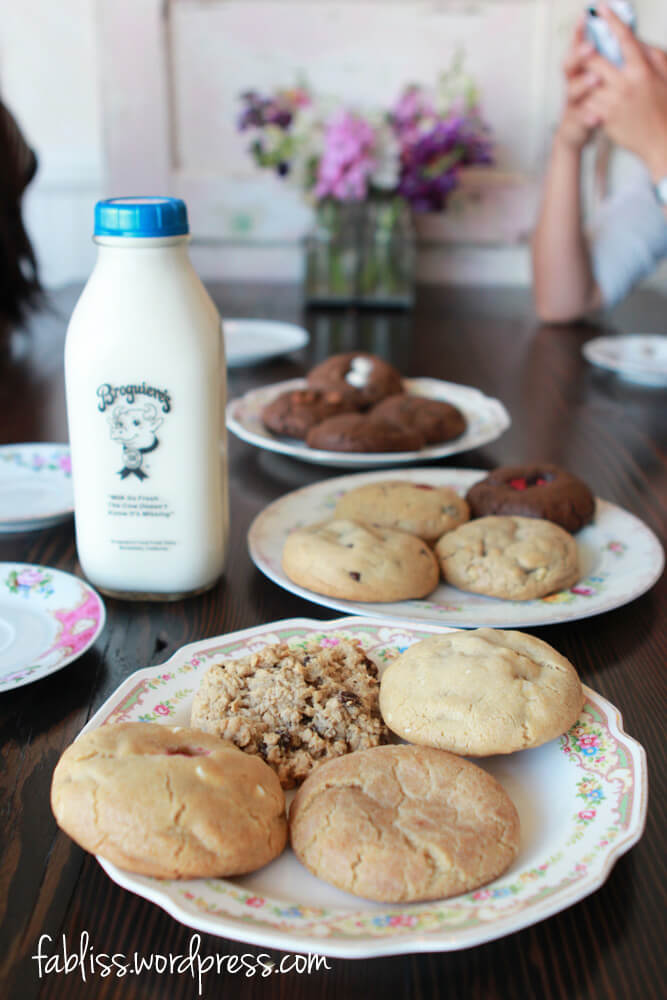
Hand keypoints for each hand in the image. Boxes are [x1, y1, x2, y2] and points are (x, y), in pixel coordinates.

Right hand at [556, 20, 599, 151]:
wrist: (573, 133)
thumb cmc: (588, 101)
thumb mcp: (592, 77)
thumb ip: (598, 60)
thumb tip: (610, 35)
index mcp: (577, 71)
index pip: (575, 48)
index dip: (578, 33)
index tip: (584, 17)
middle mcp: (571, 84)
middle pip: (569, 67)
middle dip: (578, 56)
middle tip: (590, 47)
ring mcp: (571, 103)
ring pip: (573, 92)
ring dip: (583, 85)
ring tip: (595, 79)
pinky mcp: (574, 123)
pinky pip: (580, 119)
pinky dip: (587, 118)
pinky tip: (596, 117)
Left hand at [583, 5, 666, 179]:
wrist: (662, 142)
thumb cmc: (666, 106)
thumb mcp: (666, 74)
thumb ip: (651, 53)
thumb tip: (634, 38)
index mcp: (643, 70)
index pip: (624, 39)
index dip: (611, 20)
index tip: (599, 7)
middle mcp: (626, 84)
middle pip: (595, 59)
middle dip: (585, 50)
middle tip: (582, 45)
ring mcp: (613, 103)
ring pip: (586, 82)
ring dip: (582, 74)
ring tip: (583, 71)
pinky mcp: (604, 119)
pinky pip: (586, 102)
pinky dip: (584, 96)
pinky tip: (587, 93)